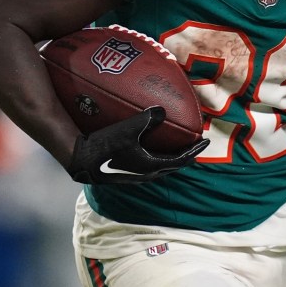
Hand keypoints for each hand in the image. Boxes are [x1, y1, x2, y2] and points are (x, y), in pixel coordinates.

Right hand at [66, 106, 208, 184]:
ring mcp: (135, 176)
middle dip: (186, 156)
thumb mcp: (128, 128)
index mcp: (151, 166)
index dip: (194, 151)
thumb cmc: (104, 145)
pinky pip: (149, 166)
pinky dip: (158, 158)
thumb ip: (147, 119)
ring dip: (172, 158)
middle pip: (173, 167)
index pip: (181, 160)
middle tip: (195, 145)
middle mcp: (146, 174)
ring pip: (161, 168)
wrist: (80, 159)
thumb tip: (163, 110)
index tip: (205, 142)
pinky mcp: (126, 173)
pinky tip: (151, 149)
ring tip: (177, 147)